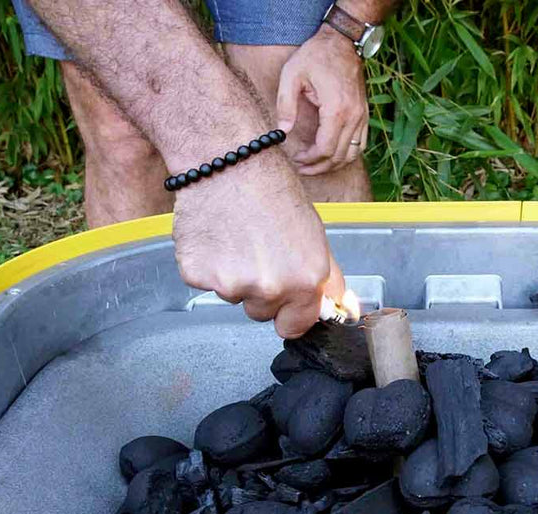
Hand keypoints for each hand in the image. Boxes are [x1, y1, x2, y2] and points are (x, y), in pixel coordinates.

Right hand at [171, 150, 345, 338]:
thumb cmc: (274, 190)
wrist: (229, 162)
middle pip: (260, 312)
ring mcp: (230, 284)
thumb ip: (324, 277)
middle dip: (259, 291)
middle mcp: (269, 289)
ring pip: (232, 295)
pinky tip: (215, 234)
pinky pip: (204, 282)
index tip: (283, 299)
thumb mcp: (314, 234)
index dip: (288, 313)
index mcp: (304, 282)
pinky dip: (207, 263)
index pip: (294, 327)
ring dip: (233, 275)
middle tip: (257, 250)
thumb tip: (340, 306)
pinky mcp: (197, 275)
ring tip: (235, 236)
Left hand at [276, 26, 367, 175]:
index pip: (325, 149)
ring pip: (352, 154)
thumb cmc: (316, 56)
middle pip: (339, 156)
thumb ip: (286, 105)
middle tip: (302, 167)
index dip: (309, 159)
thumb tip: (282, 132)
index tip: (296, 158)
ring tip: (316, 166)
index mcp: (336, 110)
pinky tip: (332, 155)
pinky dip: (347, 155)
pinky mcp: (364, 114)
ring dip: (334, 165)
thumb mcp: (292, 75)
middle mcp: (353, 116)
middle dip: (319, 167)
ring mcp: (362, 116)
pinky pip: (360, 144)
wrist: (341, 41)